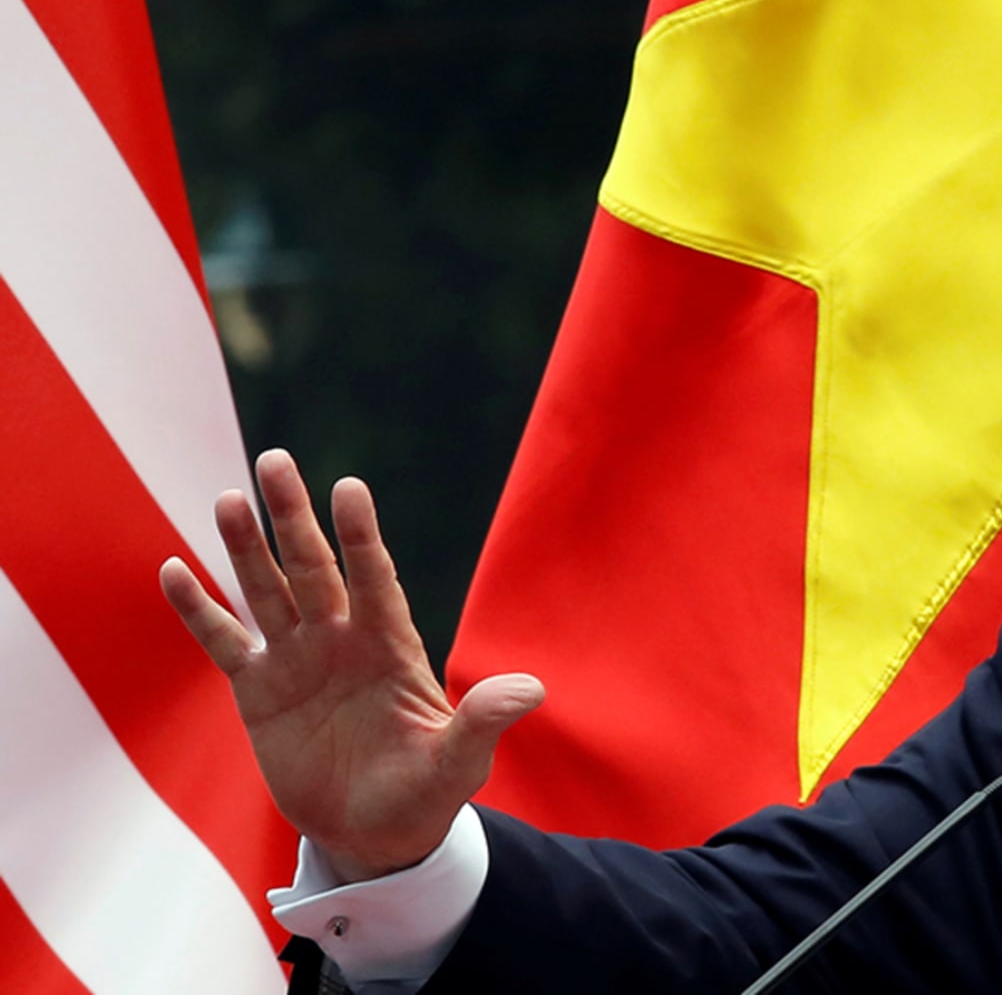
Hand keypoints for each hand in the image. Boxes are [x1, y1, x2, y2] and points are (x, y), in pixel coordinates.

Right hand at [160, 449, 544, 880]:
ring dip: (245, 548)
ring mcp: (298, 660)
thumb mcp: (459, 763)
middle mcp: (342, 639)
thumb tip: (533, 689)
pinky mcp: (259, 690)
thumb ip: (484, 722)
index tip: (349, 489)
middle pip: (314, 567)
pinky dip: (199, 609)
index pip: (375, 579)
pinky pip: (225, 641)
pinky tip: (174, 569)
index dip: (361, 537)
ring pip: (267, 591)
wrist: (374, 835)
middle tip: (275, 460)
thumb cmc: (426, 794)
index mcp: (391, 646)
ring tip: (228, 500)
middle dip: (294, 517)